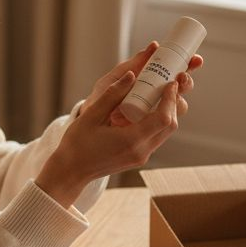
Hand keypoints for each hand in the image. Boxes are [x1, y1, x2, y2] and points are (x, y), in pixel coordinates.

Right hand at [36, 47, 201, 206]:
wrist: (72, 171)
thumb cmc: (77, 144)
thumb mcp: (91, 116)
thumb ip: (112, 95)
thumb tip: (132, 75)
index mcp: (131, 140)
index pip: (163, 118)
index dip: (170, 99)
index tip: (170, 82)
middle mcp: (141, 151)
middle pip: (170, 125)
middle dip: (173, 103)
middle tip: (170, 83)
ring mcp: (142, 157)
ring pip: (166, 132)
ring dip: (167, 112)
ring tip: (161, 92)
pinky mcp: (139, 157)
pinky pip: (156, 137)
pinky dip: (158, 121)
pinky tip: (149, 108)